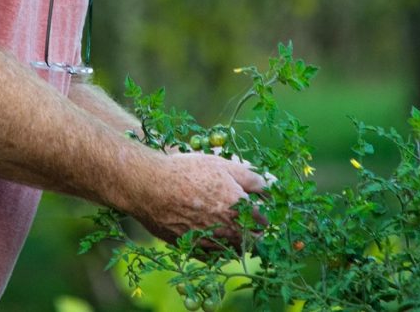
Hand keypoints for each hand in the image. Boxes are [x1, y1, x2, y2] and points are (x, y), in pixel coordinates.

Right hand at [127, 151, 265, 249]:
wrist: (150, 187)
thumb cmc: (188, 171)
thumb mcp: (223, 165)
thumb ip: (251, 178)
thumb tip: (269, 186)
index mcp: (240, 210)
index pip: (264, 222)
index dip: (263, 214)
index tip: (258, 208)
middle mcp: (227, 231)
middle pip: (251, 240)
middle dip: (251, 231)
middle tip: (244, 219)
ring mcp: (209, 243)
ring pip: (231, 249)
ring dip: (234, 241)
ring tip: (226, 226)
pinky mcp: (191, 249)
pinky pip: (211, 254)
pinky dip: (214, 247)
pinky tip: (207, 232)